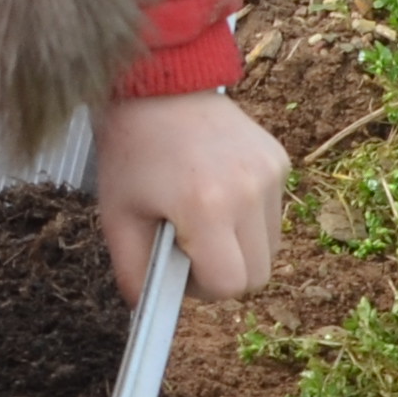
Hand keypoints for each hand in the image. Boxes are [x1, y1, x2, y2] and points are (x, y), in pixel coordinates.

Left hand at [89, 88, 285, 303]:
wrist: (158, 84)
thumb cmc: (131, 151)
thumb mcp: (117, 215)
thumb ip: (133, 273)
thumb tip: (150, 312)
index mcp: (206, 207)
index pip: (230, 285)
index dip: (202, 288)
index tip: (179, 265)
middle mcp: (249, 191)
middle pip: (258, 275)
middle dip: (225, 273)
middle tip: (189, 246)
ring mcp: (271, 173)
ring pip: (271, 248)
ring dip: (239, 246)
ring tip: (202, 214)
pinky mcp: (280, 160)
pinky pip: (274, 214)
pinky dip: (249, 216)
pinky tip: (217, 189)